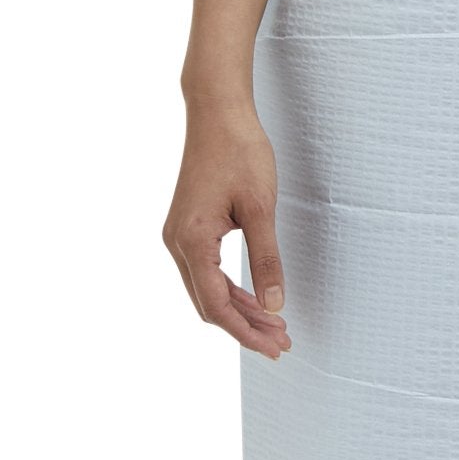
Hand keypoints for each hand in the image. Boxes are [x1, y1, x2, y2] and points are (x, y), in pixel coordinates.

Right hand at [163, 101, 291, 358]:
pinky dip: (229, 288)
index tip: (274, 347)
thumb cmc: (240, 151)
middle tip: (281, 342)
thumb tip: (273, 304)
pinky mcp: (187, 226)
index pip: (217, 305)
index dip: (246, 332)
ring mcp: (178, 235)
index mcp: (192, 241)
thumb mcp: (261, 207)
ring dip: (239, 309)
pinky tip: (254, 296)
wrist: (216, 112)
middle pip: (208, 303)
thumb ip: (266, 258)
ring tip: (274, 325)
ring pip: (206, 288)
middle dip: (244, 327)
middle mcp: (177, 243)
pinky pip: (205, 270)